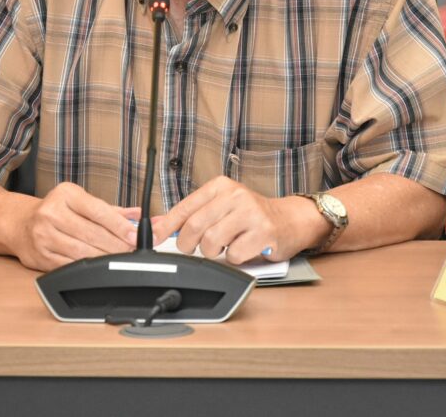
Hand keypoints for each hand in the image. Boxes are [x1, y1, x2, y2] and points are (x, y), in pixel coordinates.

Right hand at [3, 182, 139, 271]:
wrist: (19, 223)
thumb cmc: (55, 210)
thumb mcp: (81, 201)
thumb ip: (111, 209)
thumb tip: (140, 215)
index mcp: (66, 194)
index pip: (99, 211)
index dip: (121, 226)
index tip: (136, 236)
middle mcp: (52, 212)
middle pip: (93, 234)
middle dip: (118, 245)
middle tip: (133, 252)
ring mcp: (44, 236)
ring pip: (83, 252)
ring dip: (106, 259)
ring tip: (121, 260)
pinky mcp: (41, 257)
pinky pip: (71, 265)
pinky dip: (89, 269)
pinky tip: (100, 268)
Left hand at [154, 177, 324, 263]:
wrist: (290, 219)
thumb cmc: (252, 215)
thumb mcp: (221, 207)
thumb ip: (193, 214)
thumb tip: (159, 225)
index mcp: (221, 186)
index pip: (185, 207)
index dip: (166, 226)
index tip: (154, 238)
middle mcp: (235, 195)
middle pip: (194, 227)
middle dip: (188, 245)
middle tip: (194, 249)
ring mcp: (250, 213)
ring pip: (211, 242)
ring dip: (213, 252)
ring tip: (224, 247)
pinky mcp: (264, 232)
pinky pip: (233, 255)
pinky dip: (234, 259)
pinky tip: (243, 250)